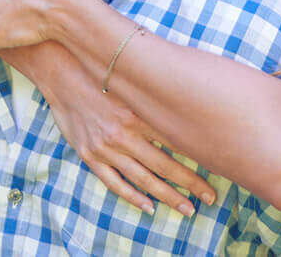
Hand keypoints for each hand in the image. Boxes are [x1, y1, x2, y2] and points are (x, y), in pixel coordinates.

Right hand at [1, 43, 216, 215]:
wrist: (63, 72)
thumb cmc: (101, 73)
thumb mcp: (131, 81)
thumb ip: (156, 95)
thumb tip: (187, 100)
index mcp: (139, 112)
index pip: (176, 141)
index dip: (198, 159)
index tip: (218, 171)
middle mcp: (124, 133)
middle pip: (164, 165)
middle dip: (190, 183)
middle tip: (210, 198)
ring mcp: (106, 147)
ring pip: (143, 178)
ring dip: (167, 196)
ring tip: (187, 208)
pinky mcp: (90, 155)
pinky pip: (114, 182)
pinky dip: (132, 196)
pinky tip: (148, 207)